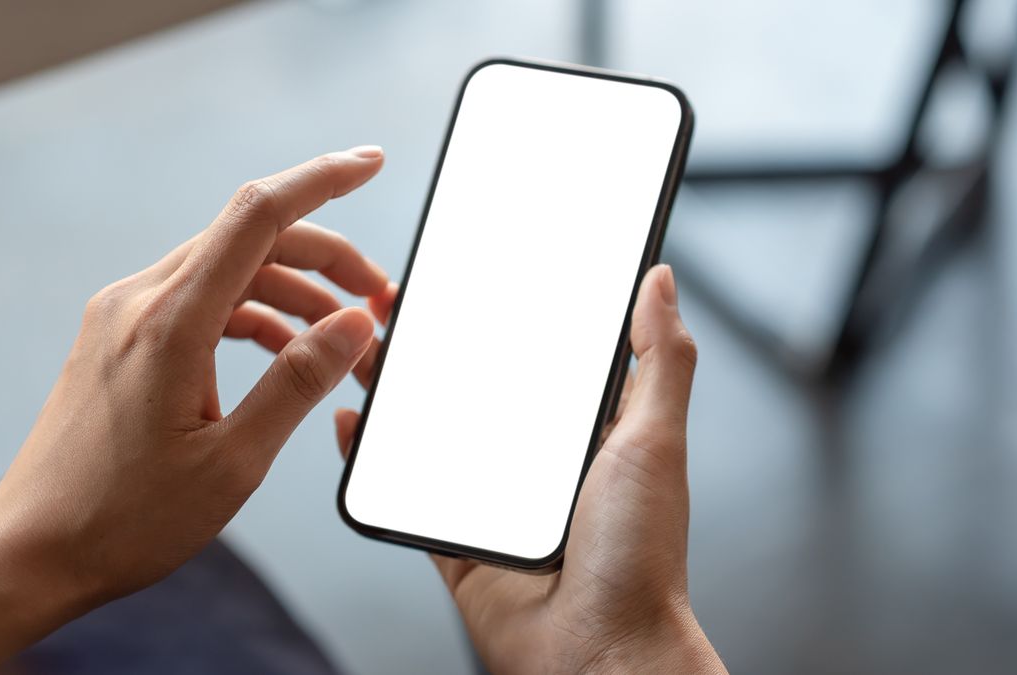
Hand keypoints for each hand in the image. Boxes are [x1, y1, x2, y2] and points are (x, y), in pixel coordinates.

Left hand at [0, 147, 393, 672]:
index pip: (258, 217)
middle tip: (378, 300)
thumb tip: (355, 323)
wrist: (32, 550)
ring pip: (228, 269)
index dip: (322, 180)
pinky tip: (283, 351)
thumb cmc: (125, 519)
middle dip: (326, 258)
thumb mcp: (233, 462)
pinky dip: (252, 313)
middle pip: (250, 239)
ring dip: (293, 290)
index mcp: (170, 323)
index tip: (371, 163)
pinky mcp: (119, 336)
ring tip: (341, 336)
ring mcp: (123, 315)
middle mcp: (139, 301)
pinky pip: (200, 300)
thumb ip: (299, 382)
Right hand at [335, 265, 725, 673]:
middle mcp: (540, 468)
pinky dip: (375, 461)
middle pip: (480, 396)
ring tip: (368, 348)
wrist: (599, 656)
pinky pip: (407, 496)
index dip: (511, 321)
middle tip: (403, 306)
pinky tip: (355, 424)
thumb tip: (661, 281)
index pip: (544, 363)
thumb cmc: (640, 557)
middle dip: (442, 352)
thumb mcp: (654, 440)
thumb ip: (661, 360)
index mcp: (589, 436)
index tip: (477, 280)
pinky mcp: (458, 545)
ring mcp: (495, 505)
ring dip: (401, 395)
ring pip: (436, 438)